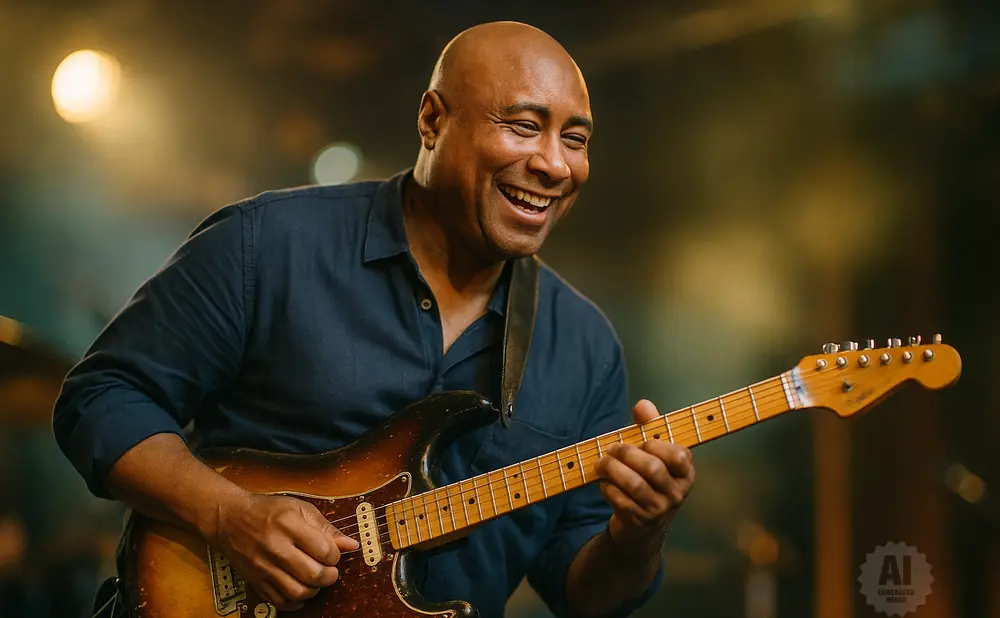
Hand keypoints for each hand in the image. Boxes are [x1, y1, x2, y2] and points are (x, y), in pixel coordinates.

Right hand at [208, 492, 359, 610]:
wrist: (229, 518)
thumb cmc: (267, 510)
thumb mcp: (299, 508)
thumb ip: (326, 527)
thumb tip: (350, 545)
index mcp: (289, 524)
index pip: (324, 550)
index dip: (335, 555)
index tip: (333, 554)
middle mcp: (275, 546)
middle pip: (312, 574)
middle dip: (329, 576)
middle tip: (330, 571)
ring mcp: (263, 566)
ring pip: (297, 592)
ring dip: (314, 590)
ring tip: (316, 581)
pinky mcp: (254, 580)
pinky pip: (279, 601)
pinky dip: (295, 602)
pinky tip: (300, 592)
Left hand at [595, 399, 694, 554]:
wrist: (643, 524)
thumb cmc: (648, 478)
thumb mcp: (653, 452)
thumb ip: (650, 426)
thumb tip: (643, 404)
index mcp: (685, 473)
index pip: (679, 456)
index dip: (657, 445)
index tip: (643, 442)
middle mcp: (677, 493)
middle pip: (652, 468)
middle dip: (626, 454)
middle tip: (611, 449)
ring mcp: (659, 510)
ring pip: (634, 485)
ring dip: (612, 470)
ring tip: (601, 463)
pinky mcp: (639, 521)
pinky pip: (621, 501)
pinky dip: (608, 488)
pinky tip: (604, 483)